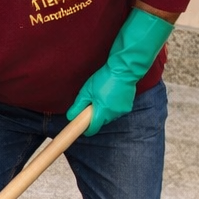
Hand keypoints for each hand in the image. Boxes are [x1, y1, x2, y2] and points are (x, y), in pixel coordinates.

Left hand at [68, 7, 174, 135]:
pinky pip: (117, 110)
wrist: (125, 69)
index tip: (82, 125)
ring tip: (103, 97)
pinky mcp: (128, 106)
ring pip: (109, 116)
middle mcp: (113, 114)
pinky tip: (111, 96)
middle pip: (101, 122)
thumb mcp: (86, 91)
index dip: (87, 129)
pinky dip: (112, 107)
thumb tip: (71, 117)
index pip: (93, 128)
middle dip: (95, 116)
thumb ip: (78, 106)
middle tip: (92, 104)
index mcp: (102, 112)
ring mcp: (122, 110)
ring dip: (105, 111)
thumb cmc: (104, 79)